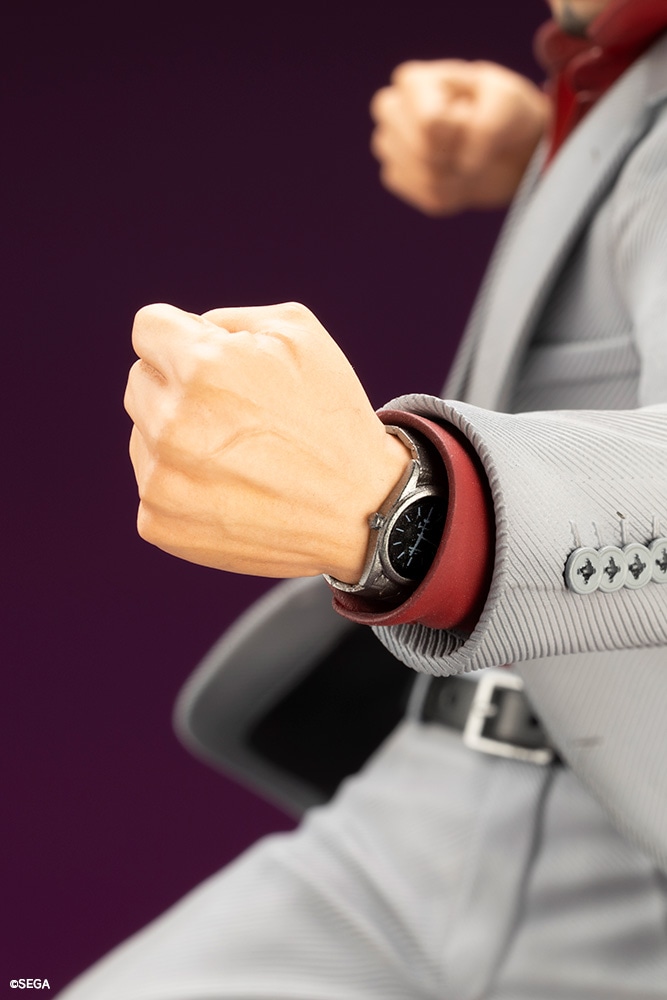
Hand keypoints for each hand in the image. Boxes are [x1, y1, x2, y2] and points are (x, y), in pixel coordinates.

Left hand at [124, 302, 411, 581]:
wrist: (359, 509)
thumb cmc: (330, 414)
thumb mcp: (297, 333)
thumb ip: (225, 320)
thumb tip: (182, 334)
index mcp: (202, 366)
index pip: (148, 327)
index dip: (184, 337)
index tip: (212, 360)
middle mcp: (172, 423)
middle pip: (140, 379)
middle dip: (179, 384)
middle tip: (236, 411)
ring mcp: (160, 478)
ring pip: (142, 431)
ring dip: (176, 433)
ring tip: (237, 452)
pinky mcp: (159, 521)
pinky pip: (151, 480)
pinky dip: (181, 481)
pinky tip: (228, 487)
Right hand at [370, 59, 550, 215]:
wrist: (503, 146)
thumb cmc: (502, 113)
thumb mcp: (508, 103)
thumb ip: (488, 126)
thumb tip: (465, 165)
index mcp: (413, 80)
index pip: (430, 122)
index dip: (462, 130)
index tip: (474, 116)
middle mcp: (391, 109)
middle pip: (423, 150)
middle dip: (457, 152)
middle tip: (471, 139)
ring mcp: (389, 145)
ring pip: (425, 176)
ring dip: (459, 173)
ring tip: (467, 157)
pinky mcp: (396, 177)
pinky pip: (426, 196)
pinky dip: (453, 191)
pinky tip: (458, 175)